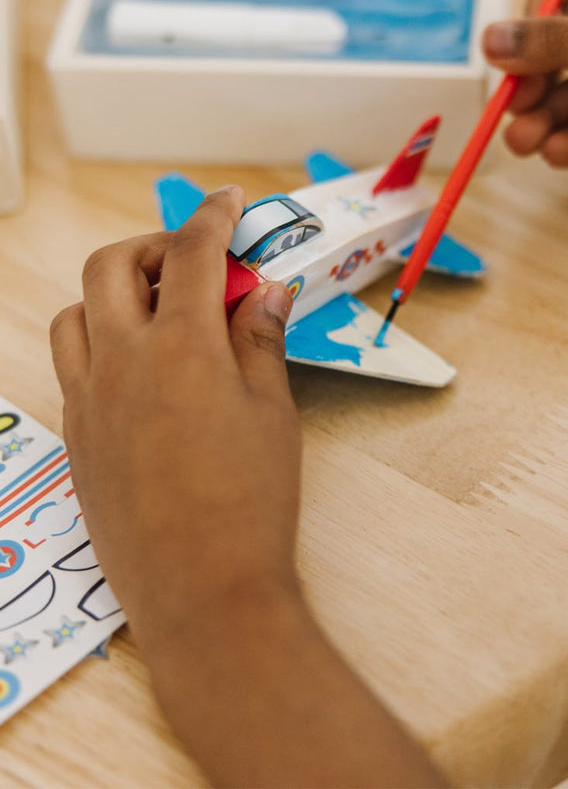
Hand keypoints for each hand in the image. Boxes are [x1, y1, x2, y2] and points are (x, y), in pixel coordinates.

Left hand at [50, 186, 301, 645]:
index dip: (215, 217)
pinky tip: (145, 371)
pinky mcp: (75, 435)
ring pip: (78, 311)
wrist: (203, 588)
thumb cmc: (253, 497)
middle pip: (115, 265)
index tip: (230, 202)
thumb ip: (260, 339)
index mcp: (183, 347)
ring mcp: (89, 398)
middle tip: (198, 266)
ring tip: (164, 315)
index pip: (194, 255)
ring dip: (118, 293)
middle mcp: (122, 361)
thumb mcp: (272, 410)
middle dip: (157, 247)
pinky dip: (103, 341)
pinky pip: (73, 363)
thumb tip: (265, 289)